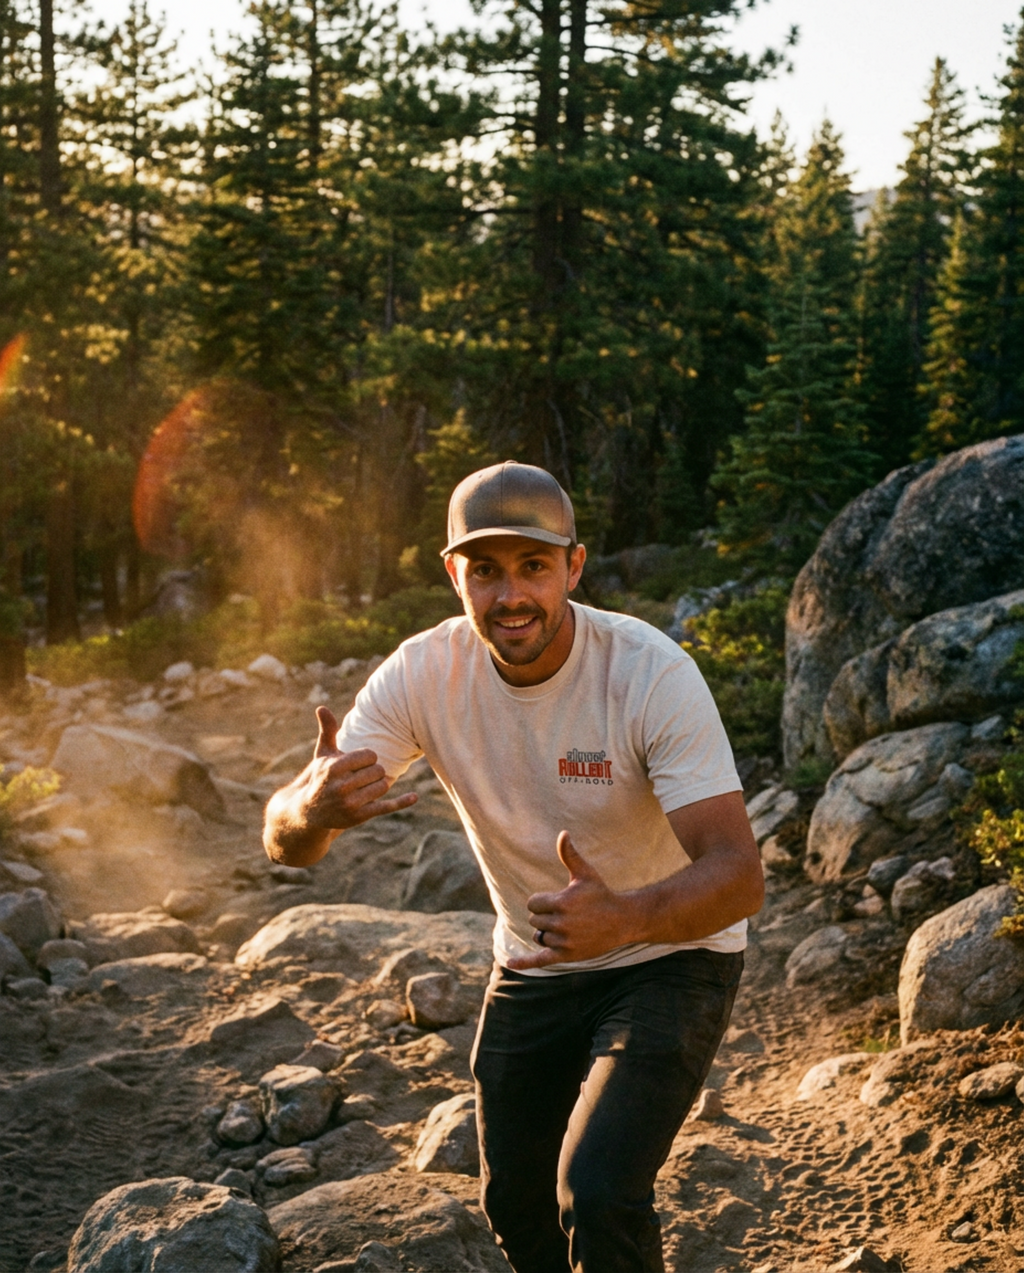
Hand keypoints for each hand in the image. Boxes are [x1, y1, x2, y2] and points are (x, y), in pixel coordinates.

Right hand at [301, 706, 417, 831]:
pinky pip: (385, 807)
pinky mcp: (359, 817)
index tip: (358, 763)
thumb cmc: (321, 777)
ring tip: (363, 787)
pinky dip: (401, 802)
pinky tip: (414, 797)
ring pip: (383, 786)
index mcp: (334, 768)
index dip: (368, 758)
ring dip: (378, 784)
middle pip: (378, 770)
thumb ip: (327, 730)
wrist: (310, 811)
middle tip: (360, 777)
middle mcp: (342, 787)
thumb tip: (322, 707)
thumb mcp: (323, 754)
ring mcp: (351, 804)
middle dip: (373, 772)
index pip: (370, 755)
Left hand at [505, 831, 635, 969]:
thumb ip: (569, 855)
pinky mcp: (566, 956)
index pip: (532, 904)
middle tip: (567, 914)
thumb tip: (563, 833)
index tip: (558, 901)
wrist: (621, 920)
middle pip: (534, 920)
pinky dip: (523, 962)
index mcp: (562, 903)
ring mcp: (564, 942)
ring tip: (568, 927)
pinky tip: (509, 962)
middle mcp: (561, 924)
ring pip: (539, 936)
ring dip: (547, 932)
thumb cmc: (601, 894)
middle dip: (545, 916)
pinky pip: (539, 960)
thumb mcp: (585, 874)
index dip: (542, 901)